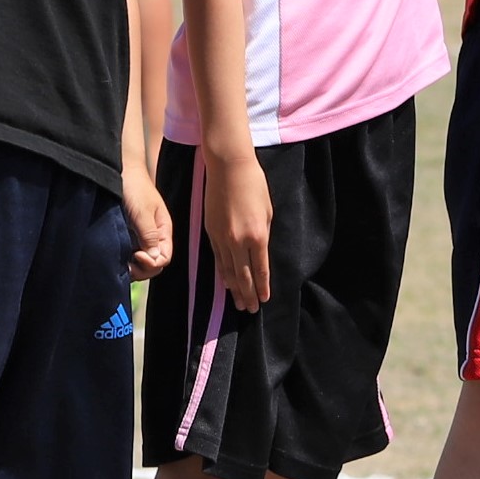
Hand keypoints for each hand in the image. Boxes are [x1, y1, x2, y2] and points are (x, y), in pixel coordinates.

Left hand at [121, 165, 171, 282]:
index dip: (152, 263)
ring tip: (118, 262)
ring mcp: (139, 237)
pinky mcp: (126, 235)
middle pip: (154, 264)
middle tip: (125, 264)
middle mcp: (153, 236)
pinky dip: (124, 260)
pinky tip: (114, 257)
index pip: (164, 258)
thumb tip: (155, 260)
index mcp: (163, 230)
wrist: (118, 170)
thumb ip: (150, 236)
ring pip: (141, 262)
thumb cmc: (133, 187)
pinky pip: (129, 254)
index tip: (136, 254)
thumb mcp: (143, 212)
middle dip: (142, 269)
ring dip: (132, 266)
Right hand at [203, 145, 275, 310]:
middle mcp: (238, 240)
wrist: (229, 168)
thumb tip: (259, 252)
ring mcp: (222, 237)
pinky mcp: (211, 232)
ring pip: (228, 270)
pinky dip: (222, 273)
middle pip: (243, 275)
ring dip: (235, 289)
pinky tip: (226, 283)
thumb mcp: (268, 212)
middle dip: (248, 294)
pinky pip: (218, 258)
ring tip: (239, 304)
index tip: (264, 300)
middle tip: (251, 310)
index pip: (260, 269)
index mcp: (258, 235)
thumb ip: (264, 235)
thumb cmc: (254, 185)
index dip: (262, 287)